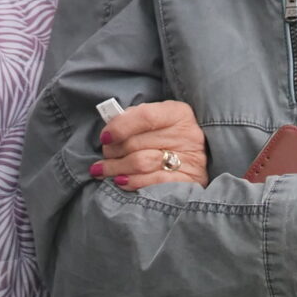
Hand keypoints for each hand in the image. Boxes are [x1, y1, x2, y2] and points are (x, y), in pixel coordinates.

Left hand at [95, 101, 209, 187]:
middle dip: (113, 151)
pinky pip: (152, 183)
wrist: (193, 162)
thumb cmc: (166, 138)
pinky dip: (132, 182)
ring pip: (141, 163)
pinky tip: (121, 181)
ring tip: (103, 170)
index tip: (105, 137)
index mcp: (178, 113)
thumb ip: (134, 120)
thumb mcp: (156, 121)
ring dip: (116, 168)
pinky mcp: (188, 181)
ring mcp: (190, 159)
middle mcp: (187, 134)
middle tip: (105, 155)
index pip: (145, 116)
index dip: (120, 127)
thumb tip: (109, 131)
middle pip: (138, 143)